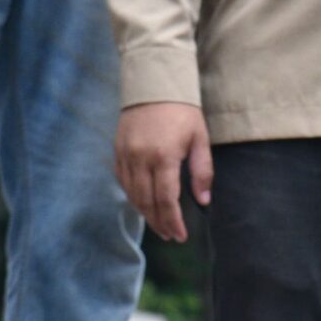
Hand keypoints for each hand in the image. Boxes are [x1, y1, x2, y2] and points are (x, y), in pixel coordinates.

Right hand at [115, 101, 213, 241]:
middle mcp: (140, 158)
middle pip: (147, 202)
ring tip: (159, 225)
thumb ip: (202, 171)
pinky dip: (132, 196)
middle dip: (159, 223)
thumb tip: (203, 201)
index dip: (173, 221)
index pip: (166, 200)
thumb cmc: (182, 111)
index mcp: (164, 156)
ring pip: (132, 194)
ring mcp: (125, 155)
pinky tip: (143, 204)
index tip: (181, 236)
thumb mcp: (199, 139)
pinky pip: (122, 181)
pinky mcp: (117, 150)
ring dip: (145, 213)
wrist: (153, 84)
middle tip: (170, 236)